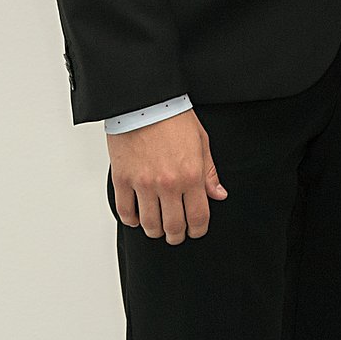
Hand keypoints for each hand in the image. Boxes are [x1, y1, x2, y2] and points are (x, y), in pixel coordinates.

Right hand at [107, 109, 226, 244]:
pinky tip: (138, 218)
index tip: (197, 231)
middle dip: (177, 235)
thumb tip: (218, 194)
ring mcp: (143, 184)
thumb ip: (209, 173)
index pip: (197, 216)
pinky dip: (132, 220)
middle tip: (178, 235)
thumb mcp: (202, 143)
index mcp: (190, 175)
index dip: (198, 230)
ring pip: (149, 224)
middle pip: (173, 226)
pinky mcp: (122, 181)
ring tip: (159, 228)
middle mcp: (167, 184)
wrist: (145, 104)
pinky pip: (125, 211)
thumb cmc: (174, 119)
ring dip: (155, 231)